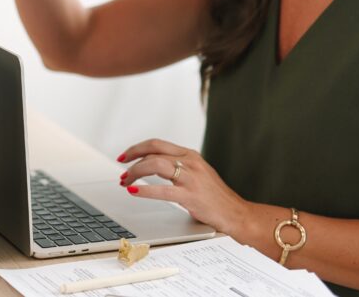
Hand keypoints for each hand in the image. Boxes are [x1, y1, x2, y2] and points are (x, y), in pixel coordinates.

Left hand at [118, 138, 251, 235]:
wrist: (237, 214)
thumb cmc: (215, 197)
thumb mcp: (197, 173)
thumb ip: (178, 166)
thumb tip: (150, 165)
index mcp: (190, 155)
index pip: (157, 144)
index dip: (137, 148)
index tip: (124, 156)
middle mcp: (190, 162)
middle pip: (153, 151)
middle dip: (132, 159)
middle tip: (121, 170)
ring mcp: (191, 178)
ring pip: (155, 165)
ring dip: (135, 173)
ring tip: (125, 181)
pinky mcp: (191, 196)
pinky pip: (162, 190)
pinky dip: (145, 190)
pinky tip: (134, 191)